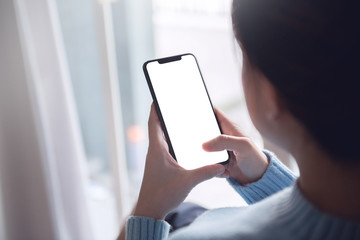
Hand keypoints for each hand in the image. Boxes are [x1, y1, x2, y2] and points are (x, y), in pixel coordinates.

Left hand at [133, 104, 225, 219]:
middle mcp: (155, 152)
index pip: (153, 122)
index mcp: (157, 149)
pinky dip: (174, 144)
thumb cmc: (162, 195)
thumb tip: (222, 167)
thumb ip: (206, 172)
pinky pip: (167, 150)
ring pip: (163, 139)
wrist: (150, 211)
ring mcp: (157, 160)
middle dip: (167, 117)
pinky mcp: (161, 167)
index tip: (159, 97)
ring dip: (170, 130)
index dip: (156, 108)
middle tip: (176, 107)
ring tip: (182, 122)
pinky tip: (185, 146)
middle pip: (159, 128)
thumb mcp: (188, 181)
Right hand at [202, 108, 268, 184]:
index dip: (202, 109)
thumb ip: (224, 141)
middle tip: (195, 145)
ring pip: (202, 150)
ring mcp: (218, 150)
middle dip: (197, 137)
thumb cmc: (256, 159)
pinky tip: (224, 171)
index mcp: (228, 127)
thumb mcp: (243, 146)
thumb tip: (204, 145)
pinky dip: (211, 169)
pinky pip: (207, 164)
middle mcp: (222, 137)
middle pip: (203, 132)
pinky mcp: (217, 162)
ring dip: (204, 157)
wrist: (259, 180)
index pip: (213, 112)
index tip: (190, 111)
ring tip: (219, 164)